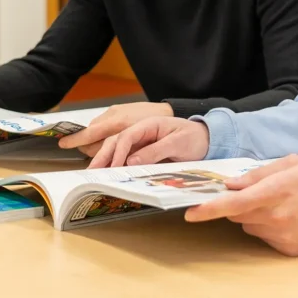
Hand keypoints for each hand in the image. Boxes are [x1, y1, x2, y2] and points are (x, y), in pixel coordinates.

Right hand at [58, 102, 173, 156]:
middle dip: (89, 148)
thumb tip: (118, 164)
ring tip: (102, 157)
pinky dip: (102, 136)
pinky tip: (110, 145)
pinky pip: (103, 126)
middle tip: (92, 165)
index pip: (92, 132)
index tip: (62, 144)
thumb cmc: (162, 129)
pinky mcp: (118, 112)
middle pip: (92, 134)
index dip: (76, 139)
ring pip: (97, 130)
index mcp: (121, 122)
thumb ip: (133, 153)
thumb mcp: (149, 143)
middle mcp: (115, 115)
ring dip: (96, 143)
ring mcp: (115, 112)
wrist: (171, 111)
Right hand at [87, 117, 209, 167]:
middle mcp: (142, 131)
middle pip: (117, 140)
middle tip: (91, 170)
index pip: (127, 136)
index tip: (114, 167)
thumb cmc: (194, 138)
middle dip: (103, 155)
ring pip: (117, 148)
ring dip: (105, 159)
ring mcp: (141, 141)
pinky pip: (126, 156)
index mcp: (149, 124)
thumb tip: (131, 161)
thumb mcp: (178, 143)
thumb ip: (155, 151)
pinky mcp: (143, 151)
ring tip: (94, 173)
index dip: (119, 152)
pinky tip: (108, 173)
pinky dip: (115, 163)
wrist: (206, 140)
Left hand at [186, 155, 297, 256]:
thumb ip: (257, 173)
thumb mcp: (290, 163)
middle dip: (238, 202)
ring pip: (250, 226)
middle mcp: (278, 217)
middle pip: (238, 214)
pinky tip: (289, 215)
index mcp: (277, 191)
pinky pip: (265, 237)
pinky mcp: (289, 249)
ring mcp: (283, 236)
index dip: (210, 209)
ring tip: (280, 201)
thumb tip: (231, 184)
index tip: (192, 213)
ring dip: (254, 214)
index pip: (235, 203)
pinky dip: (268, 226)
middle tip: (257, 190)